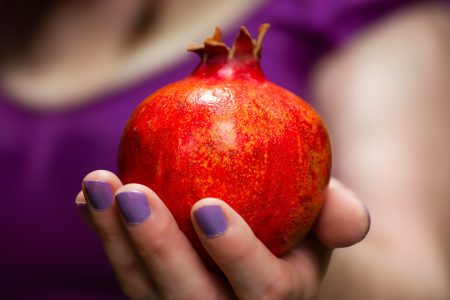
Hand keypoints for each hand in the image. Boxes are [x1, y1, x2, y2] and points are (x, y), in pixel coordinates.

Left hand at [76, 170, 369, 299]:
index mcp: (279, 296)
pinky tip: (88, 197)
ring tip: (95, 184)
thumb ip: (340, 215)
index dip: (235, 253)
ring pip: (144, 288)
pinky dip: (104, 234)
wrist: (269, 246)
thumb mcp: (326, 214)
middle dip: (158, 247)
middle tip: (131, 192)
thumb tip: (352, 221)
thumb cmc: (299, 224)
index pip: (263, 291)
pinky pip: (125, 270)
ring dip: (115, 238)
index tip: (205, 207)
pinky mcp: (154, 290)